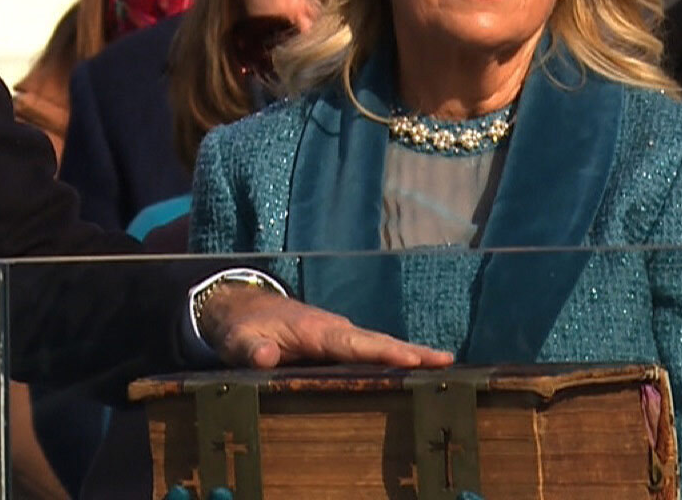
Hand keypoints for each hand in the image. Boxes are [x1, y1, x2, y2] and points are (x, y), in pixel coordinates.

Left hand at [199, 285, 452, 368]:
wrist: (241, 309)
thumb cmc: (241, 327)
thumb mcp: (236, 339)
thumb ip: (249, 348)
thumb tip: (265, 357)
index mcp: (313, 330)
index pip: (352, 343)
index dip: (381, 352)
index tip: (411, 359)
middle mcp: (333, 330)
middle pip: (376, 341)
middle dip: (410, 351)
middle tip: (445, 361)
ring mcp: (338, 336)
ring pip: (378, 345)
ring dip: (410, 354)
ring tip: (445, 367)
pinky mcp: (338, 344)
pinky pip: (370, 351)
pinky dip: (395, 358)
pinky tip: (417, 371)